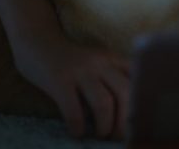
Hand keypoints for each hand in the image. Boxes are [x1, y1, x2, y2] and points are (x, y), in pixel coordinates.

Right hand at [12, 29, 129, 139]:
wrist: (37, 43)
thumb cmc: (70, 62)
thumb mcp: (97, 63)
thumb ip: (113, 79)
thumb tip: (128, 113)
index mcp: (112, 59)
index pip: (138, 79)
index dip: (142, 102)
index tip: (139, 121)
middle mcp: (100, 63)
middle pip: (125, 93)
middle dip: (125, 120)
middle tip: (118, 136)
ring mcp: (80, 71)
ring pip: (104, 103)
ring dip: (104, 126)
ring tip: (100, 134)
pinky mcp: (59, 81)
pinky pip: (74, 110)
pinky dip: (78, 127)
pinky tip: (77, 132)